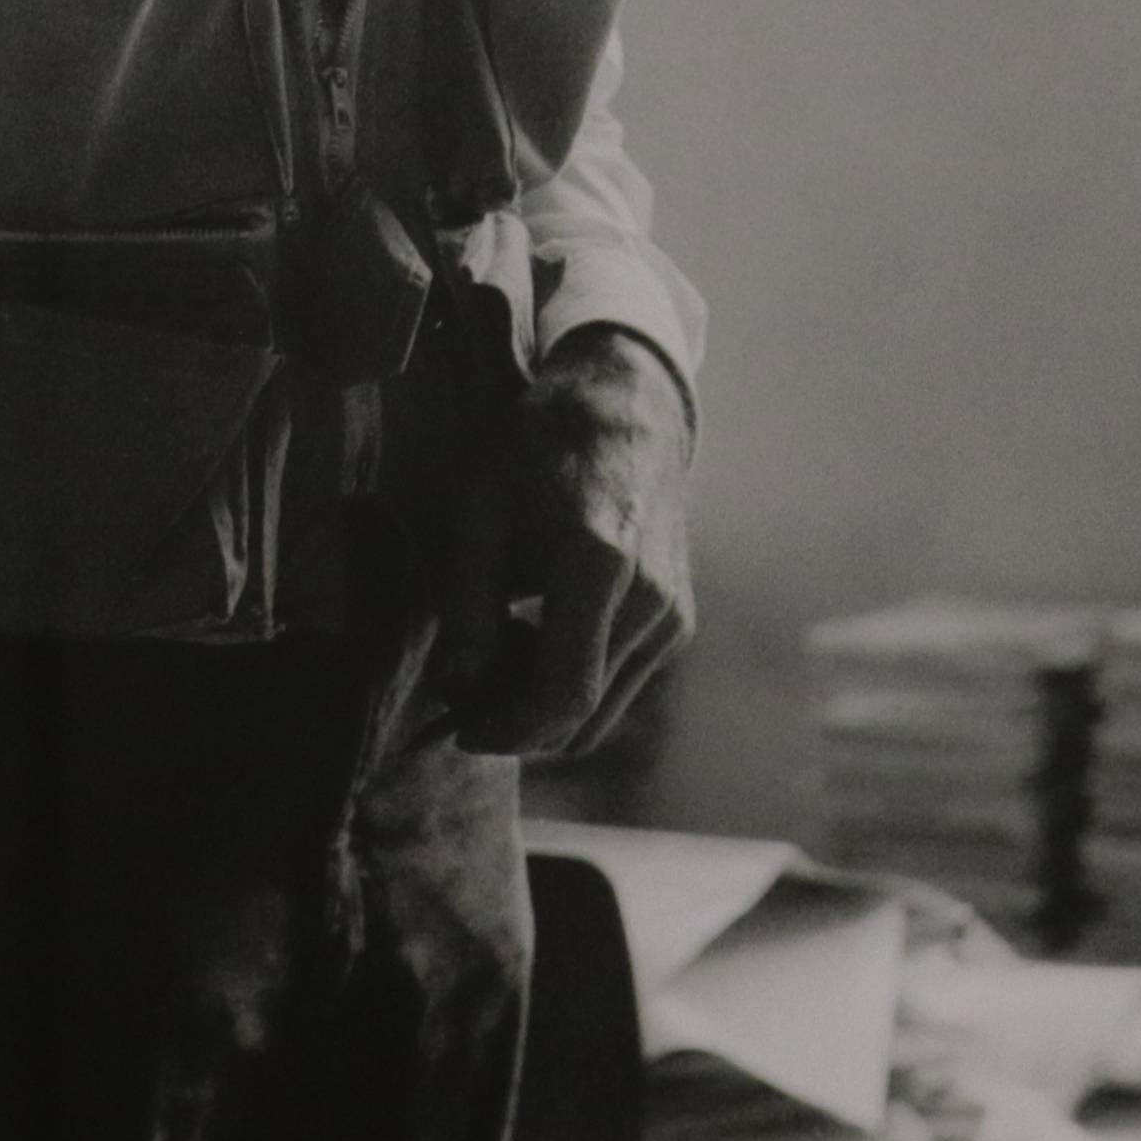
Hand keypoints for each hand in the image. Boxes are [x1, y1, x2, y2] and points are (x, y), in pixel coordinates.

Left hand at [439, 324, 694, 758]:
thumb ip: (467, 608)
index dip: (508, 730)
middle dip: (518, 726)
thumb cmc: (541, 449)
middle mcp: (652, 602)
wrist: (628, 410)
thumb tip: (460, 690)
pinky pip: (620, 685)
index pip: (563, 694)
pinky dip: (573, 686)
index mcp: (601, 565)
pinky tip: (534, 641)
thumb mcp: (479, 513)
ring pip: (603, 711)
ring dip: (544, 709)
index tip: (460, 729)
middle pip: (583, 716)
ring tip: (497, 661)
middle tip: (466, 700)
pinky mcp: (679, 623)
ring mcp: (674, 617)